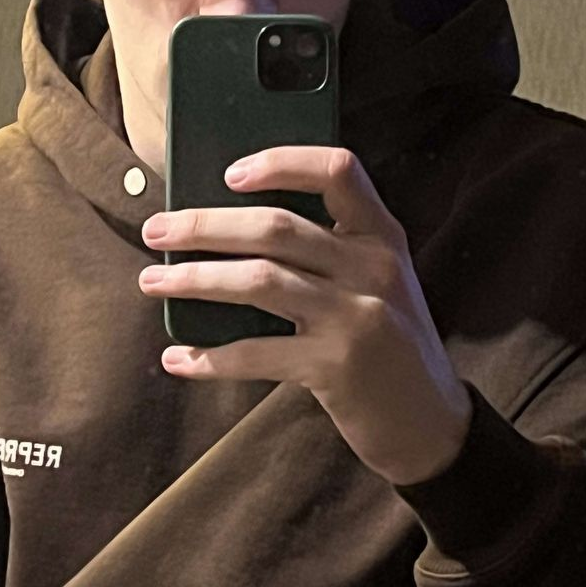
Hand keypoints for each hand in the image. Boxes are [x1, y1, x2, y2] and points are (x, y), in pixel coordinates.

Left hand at [137, 146, 472, 485]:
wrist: (432, 424)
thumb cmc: (388, 343)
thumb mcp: (376, 283)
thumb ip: (329, 252)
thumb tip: (226, 228)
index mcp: (383, 236)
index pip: (338, 169)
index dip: (280, 162)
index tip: (228, 174)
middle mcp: (373, 267)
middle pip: (276, 226)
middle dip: (204, 225)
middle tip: (157, 229)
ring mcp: (356, 316)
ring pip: (257, 279)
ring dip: (193, 279)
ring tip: (152, 281)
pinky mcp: (336, 367)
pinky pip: (256, 352)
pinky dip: (210, 357)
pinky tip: (178, 359)